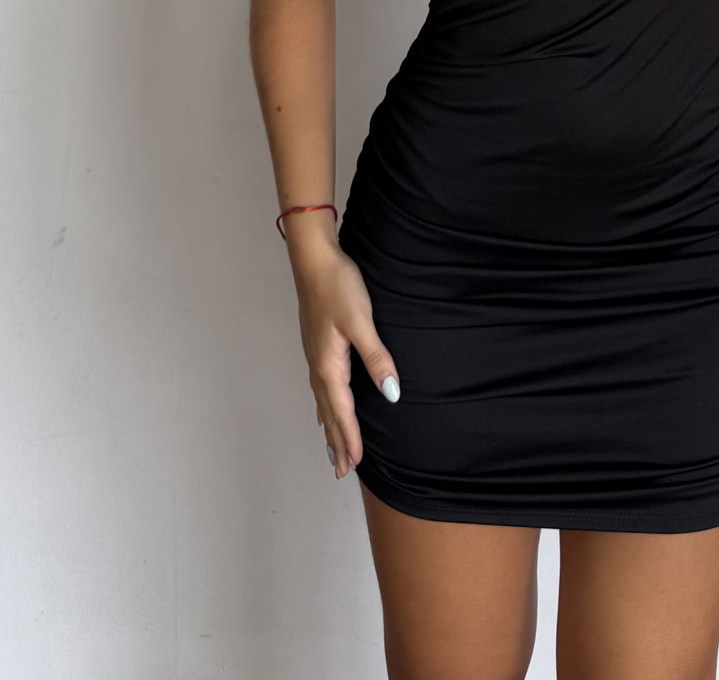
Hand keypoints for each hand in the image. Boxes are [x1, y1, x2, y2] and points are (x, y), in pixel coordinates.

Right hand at [289, 239, 400, 478]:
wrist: (314, 260)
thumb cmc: (338, 287)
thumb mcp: (361, 321)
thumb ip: (376, 357)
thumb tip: (390, 394)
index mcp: (328, 365)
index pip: (341, 411)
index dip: (349, 438)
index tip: (354, 465)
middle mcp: (318, 365)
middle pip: (328, 412)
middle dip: (335, 441)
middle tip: (340, 471)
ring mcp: (315, 355)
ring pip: (323, 401)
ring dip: (329, 426)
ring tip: (331, 448)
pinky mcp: (317, 345)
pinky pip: (320, 387)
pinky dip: (325, 405)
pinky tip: (326, 404)